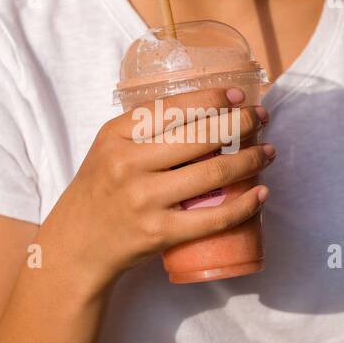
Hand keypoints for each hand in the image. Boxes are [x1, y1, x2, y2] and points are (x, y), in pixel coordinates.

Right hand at [49, 85, 272, 284]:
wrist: (76, 247)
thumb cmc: (100, 193)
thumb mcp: (107, 150)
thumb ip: (142, 129)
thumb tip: (199, 108)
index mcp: (115, 137)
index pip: (171, 108)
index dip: (211, 98)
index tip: (237, 95)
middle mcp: (128, 165)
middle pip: (199, 136)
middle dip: (240, 123)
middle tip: (261, 117)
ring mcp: (144, 200)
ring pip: (212, 174)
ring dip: (250, 160)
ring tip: (267, 152)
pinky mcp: (159, 233)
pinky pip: (212, 218)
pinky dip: (243, 206)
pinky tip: (261, 193)